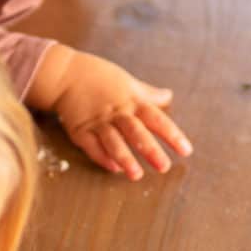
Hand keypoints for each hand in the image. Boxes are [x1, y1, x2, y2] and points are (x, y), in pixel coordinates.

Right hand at [27, 44, 191, 180]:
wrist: (65, 74)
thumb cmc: (99, 77)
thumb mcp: (128, 82)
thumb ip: (148, 94)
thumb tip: (168, 96)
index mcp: (132, 101)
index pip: (156, 119)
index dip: (171, 135)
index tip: (185, 150)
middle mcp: (117, 113)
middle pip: (136, 132)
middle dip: (150, 150)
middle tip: (163, 167)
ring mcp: (97, 122)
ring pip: (113, 141)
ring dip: (125, 158)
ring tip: (136, 175)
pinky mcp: (80, 130)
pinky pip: (92, 146)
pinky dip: (102, 157)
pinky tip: (113, 168)